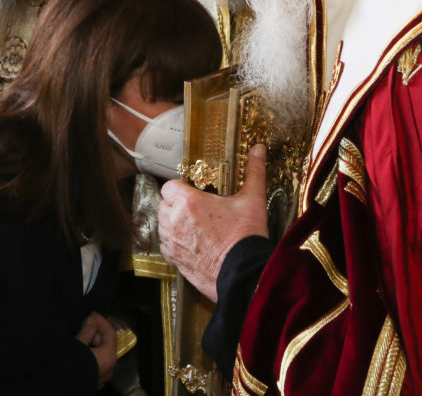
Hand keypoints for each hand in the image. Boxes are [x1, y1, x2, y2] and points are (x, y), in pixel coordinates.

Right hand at [76, 312, 116, 386]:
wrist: (57, 387)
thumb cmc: (70, 365)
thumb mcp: (78, 344)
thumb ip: (87, 330)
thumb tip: (92, 320)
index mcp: (109, 357)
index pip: (110, 334)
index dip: (101, 322)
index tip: (91, 314)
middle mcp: (109, 367)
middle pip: (106, 344)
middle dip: (96, 332)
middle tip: (84, 323)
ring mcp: (102, 376)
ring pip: (101, 354)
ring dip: (92, 342)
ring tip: (81, 335)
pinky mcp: (94, 380)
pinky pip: (96, 362)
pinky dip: (91, 353)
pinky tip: (81, 349)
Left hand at [158, 144, 268, 300]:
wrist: (245, 273)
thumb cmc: (246, 236)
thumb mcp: (252, 200)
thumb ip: (253, 171)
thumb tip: (258, 148)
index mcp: (189, 202)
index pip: (169, 186)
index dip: (180, 188)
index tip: (193, 193)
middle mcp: (175, 221)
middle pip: (164, 205)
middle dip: (176, 205)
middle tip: (197, 209)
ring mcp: (173, 242)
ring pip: (162, 226)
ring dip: (173, 224)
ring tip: (195, 226)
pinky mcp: (175, 261)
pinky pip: (166, 246)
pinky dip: (175, 243)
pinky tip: (192, 244)